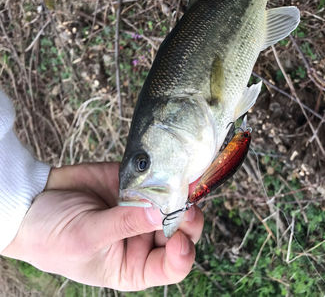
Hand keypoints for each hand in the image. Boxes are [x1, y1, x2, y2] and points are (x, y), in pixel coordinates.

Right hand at [1, 162, 203, 290]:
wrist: (30, 204)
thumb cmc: (51, 237)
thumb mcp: (87, 237)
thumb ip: (125, 224)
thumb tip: (162, 211)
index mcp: (133, 265)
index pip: (171, 265)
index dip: (182, 253)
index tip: (179, 236)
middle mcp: (142, 238)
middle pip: (181, 230)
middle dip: (187, 218)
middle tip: (185, 202)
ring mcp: (139, 208)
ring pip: (173, 201)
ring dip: (179, 193)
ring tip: (177, 182)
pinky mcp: (133, 183)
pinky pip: (156, 177)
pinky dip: (163, 172)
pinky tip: (163, 167)